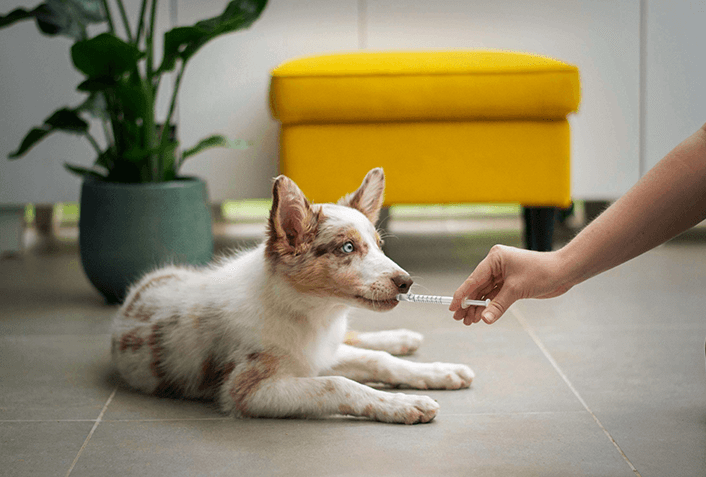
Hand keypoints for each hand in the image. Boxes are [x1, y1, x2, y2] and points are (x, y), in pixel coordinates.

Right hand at [449, 245, 572, 325]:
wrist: (563, 272)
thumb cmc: (542, 272)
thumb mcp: (516, 289)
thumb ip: (498, 305)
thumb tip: (485, 319)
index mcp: (495, 258)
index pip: (474, 279)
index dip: (462, 294)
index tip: (452, 307)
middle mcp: (496, 264)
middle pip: (477, 287)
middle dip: (469, 304)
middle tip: (459, 318)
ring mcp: (503, 274)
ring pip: (485, 293)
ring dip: (478, 307)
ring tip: (469, 321)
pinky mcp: (510, 283)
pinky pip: (495, 295)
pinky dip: (489, 306)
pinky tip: (482, 316)